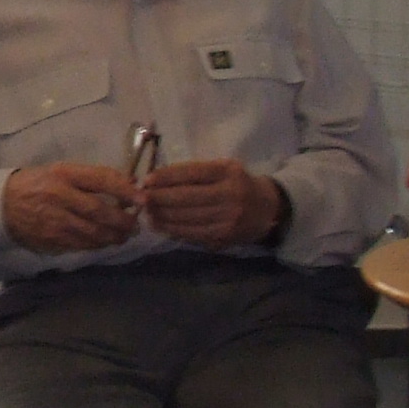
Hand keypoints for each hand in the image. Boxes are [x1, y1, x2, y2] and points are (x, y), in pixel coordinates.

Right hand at [2, 162, 143, 254]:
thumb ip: (93, 177)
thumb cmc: (37, 183)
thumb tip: (128, 184)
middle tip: (135, 225)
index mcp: (63, 174)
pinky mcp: (51, 239)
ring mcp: (54, 221)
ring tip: (123, 236)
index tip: (142, 198)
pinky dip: (97, 244)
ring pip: (92, 233)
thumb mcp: (62, 171)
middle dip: (122, 221)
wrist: (2, 205)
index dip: (124, 190)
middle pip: (99, 211)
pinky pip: (81, 244)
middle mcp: (60, 196)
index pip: (100, 180)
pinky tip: (103, 241)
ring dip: (113, 236)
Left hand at [139, 157, 281, 247]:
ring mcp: (228, 218)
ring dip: (162, 216)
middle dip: (159, 198)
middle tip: (141, 197)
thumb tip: (157, 180)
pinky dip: (173, 229)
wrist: (267, 209)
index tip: (147, 180)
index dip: (166, 177)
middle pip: (186, 198)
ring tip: (147, 212)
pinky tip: (160, 225)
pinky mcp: (224, 237)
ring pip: (186, 218)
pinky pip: (192, 234)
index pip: (191, 173)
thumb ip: (195, 173)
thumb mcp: (223, 169)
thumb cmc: (237, 184)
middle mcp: (230, 195)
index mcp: (228, 172)